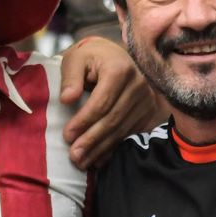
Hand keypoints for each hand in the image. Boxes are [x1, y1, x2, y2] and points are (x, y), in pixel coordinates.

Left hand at [60, 37, 163, 169]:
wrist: (113, 54)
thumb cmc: (90, 58)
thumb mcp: (75, 59)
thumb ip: (70, 77)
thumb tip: (67, 99)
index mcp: (119, 69)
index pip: (101, 102)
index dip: (84, 121)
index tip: (67, 136)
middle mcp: (138, 83)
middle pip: (113, 119)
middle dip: (92, 140)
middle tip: (74, 156)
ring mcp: (147, 98)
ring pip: (122, 129)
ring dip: (102, 148)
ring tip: (83, 161)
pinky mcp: (149, 110)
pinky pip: (131, 133)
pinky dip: (114, 147)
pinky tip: (100, 158)